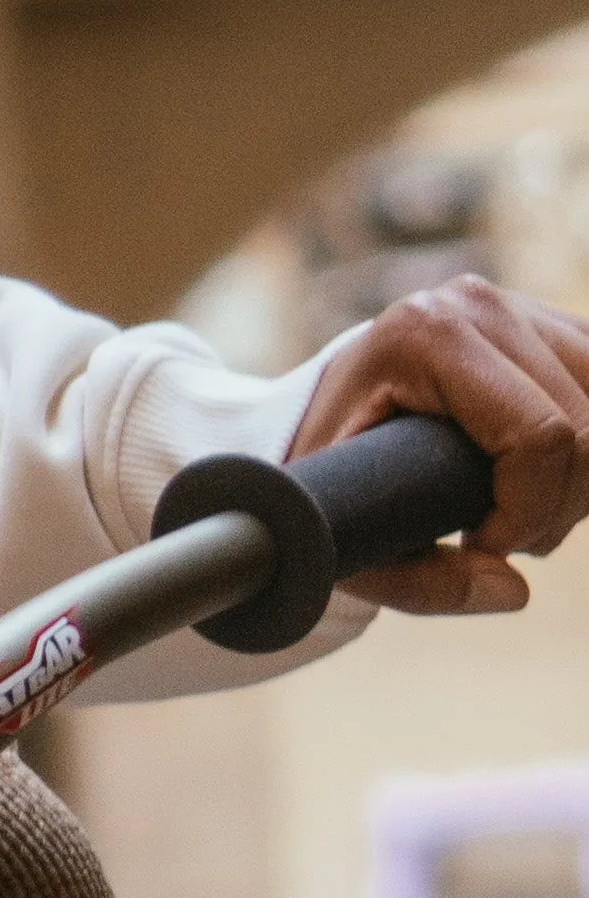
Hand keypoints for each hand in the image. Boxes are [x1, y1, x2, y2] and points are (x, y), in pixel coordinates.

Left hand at [295, 276, 588, 614]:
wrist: (333, 414)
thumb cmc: (339, 476)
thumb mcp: (351, 538)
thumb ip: (422, 584)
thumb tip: (513, 591)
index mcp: (427, 335)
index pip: (540, 436)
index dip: (529, 511)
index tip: (481, 544)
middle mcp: (479, 306)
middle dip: (558, 508)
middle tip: (504, 535)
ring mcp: (525, 308)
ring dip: (582, 486)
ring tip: (521, 504)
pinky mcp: (559, 327)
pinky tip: (547, 476)